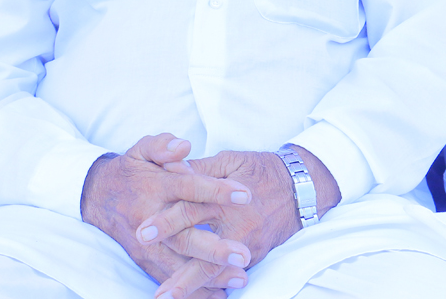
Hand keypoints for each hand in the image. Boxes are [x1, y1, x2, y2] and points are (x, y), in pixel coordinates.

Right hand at [80, 134, 252, 297]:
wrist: (98, 195)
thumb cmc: (132, 169)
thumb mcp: (143, 149)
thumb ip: (163, 146)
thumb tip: (183, 146)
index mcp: (155, 187)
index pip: (189, 188)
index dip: (216, 191)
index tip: (246, 195)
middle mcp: (150, 218)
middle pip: (184, 235)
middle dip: (214, 248)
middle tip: (244, 254)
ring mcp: (146, 244)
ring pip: (177, 263)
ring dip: (207, 274)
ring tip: (238, 278)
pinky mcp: (144, 259)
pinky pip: (168, 277)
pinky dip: (191, 290)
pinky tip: (217, 296)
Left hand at [139, 147, 339, 298]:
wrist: (303, 186)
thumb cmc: (262, 169)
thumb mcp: (231, 161)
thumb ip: (199, 168)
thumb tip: (167, 167)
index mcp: (227, 198)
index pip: (192, 210)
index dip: (166, 220)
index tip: (142, 233)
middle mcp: (238, 225)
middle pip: (202, 248)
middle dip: (178, 268)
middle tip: (157, 286)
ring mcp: (248, 244)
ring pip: (216, 268)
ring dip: (191, 284)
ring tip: (167, 296)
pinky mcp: (255, 255)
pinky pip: (228, 273)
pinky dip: (210, 285)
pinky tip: (194, 295)